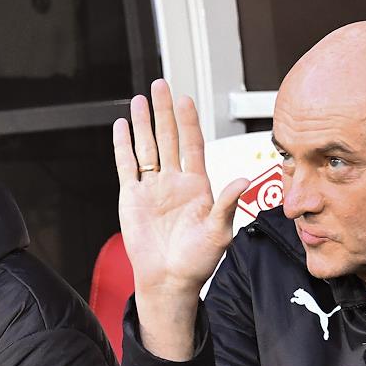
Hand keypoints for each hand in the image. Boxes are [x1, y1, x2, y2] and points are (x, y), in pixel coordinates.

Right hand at [113, 79, 249, 298]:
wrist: (169, 281)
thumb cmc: (197, 262)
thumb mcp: (219, 233)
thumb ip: (227, 204)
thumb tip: (244, 179)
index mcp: (198, 186)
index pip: (193, 145)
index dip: (189, 122)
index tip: (185, 99)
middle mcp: (175, 182)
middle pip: (168, 138)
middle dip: (164, 112)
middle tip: (160, 85)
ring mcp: (152, 188)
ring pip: (147, 147)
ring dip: (142, 124)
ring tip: (139, 99)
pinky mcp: (132, 198)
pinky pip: (127, 166)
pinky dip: (123, 146)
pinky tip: (121, 126)